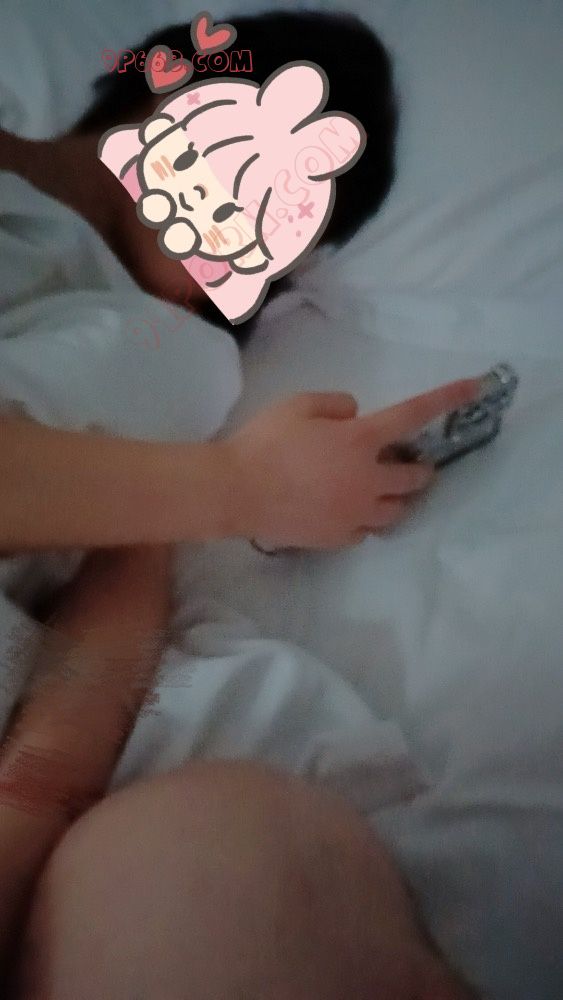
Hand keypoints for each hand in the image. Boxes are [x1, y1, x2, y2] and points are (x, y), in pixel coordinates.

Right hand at [224, 378, 479, 549]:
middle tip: (403, 462)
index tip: (475, 388)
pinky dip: (363, 518)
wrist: (235, 492)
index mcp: (360, 440)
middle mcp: (368, 479)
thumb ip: (335, 404)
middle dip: (418, 468)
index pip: (413, 414)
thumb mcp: (298, 405)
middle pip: (414, 477)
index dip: (446, 398)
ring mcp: (355, 513)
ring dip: (395, 497)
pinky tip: (343, 510)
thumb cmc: (264, 442)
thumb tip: (355, 415)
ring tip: (376, 490)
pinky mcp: (339, 537)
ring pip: (396, 511)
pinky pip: (365, 530)